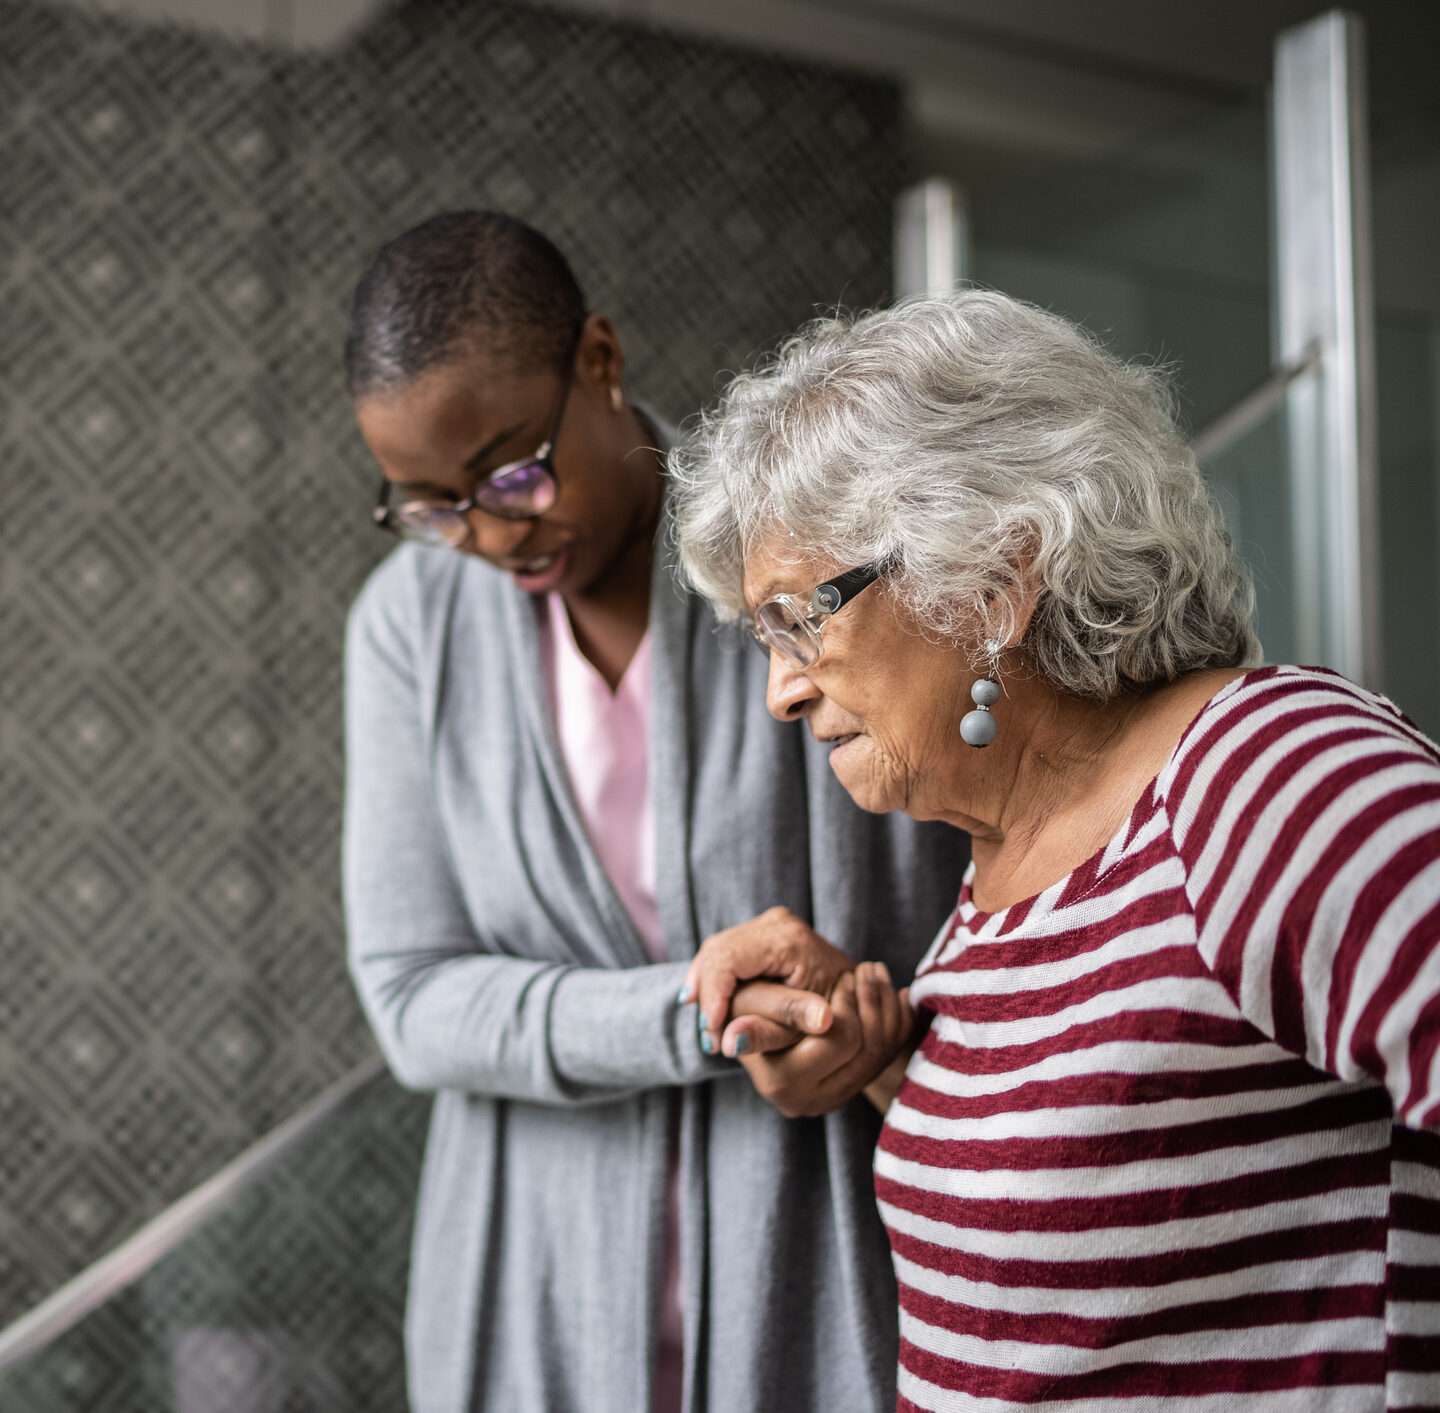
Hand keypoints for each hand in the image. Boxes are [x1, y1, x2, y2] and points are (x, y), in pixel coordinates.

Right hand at [684, 907, 854, 1054]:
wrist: (859, 987)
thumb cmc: (838, 1010)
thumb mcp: (804, 1024)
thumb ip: (769, 1030)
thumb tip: (729, 1045)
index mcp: (787, 940)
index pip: (728, 960)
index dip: (712, 996)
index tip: (710, 1033)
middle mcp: (777, 922)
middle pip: (718, 951)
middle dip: (705, 993)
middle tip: (706, 1036)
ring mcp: (771, 922)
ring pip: (718, 948)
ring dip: (706, 985)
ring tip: (707, 1025)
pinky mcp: (766, 931)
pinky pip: (727, 949)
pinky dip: (715, 977)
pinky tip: (710, 1004)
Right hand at [728, 961, 913, 1118]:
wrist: (757, 1021)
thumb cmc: (748, 1002)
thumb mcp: (756, 1000)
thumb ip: (774, 1011)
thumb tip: (769, 1034)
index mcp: (782, 1081)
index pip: (840, 1037)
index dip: (847, 1000)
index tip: (848, 976)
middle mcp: (809, 1101)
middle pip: (865, 1045)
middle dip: (866, 999)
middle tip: (859, 970)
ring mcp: (832, 1099)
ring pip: (882, 1049)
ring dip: (882, 1004)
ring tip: (871, 974)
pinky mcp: (850, 1090)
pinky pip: (890, 1054)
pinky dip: (894, 1019)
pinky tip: (887, 994)